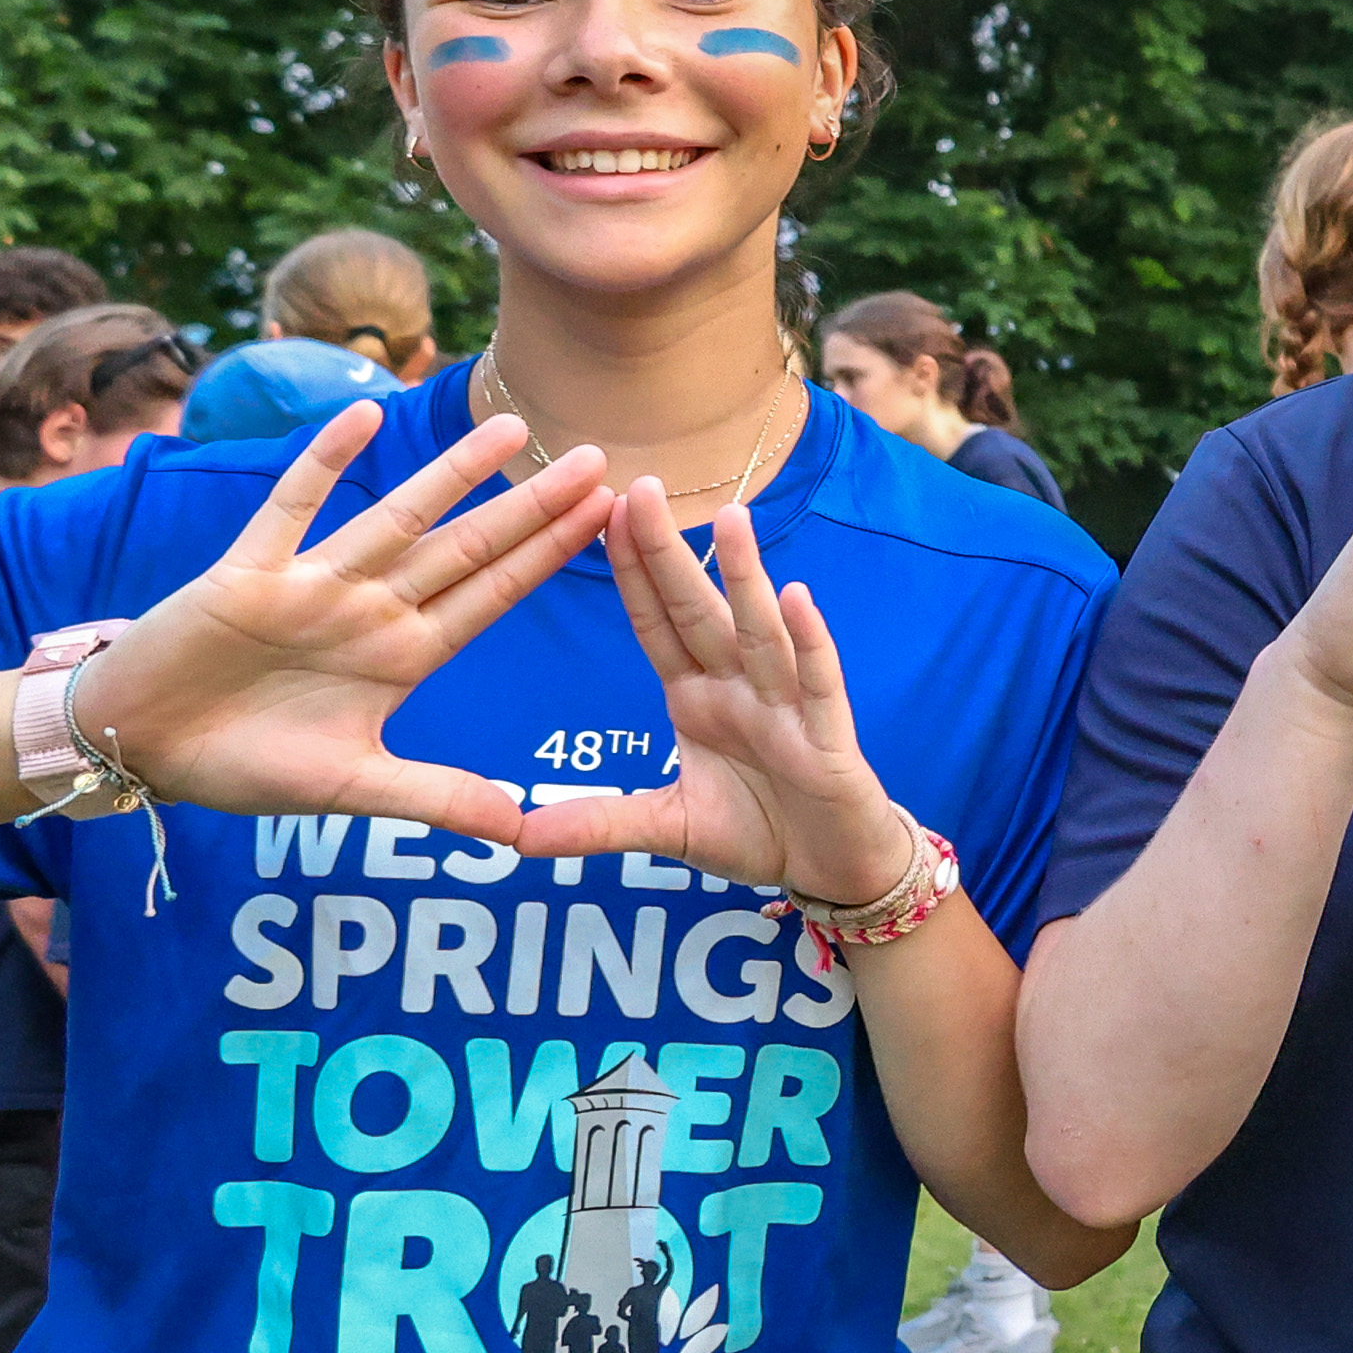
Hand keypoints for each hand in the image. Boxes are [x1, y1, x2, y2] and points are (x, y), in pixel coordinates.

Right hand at [77, 400, 614, 842]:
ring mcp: (312, 584)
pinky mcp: (247, 574)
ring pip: (395, 518)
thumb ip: (437, 799)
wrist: (141, 746)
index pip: (492, 596)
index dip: (547, 558)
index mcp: (402, 655)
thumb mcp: (352, 788)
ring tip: (512, 428)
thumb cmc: (244, 765)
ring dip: (450, 475)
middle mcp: (369, 609)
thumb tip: (524, 835)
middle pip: (465, 548)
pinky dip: (323, 463)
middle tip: (596, 458)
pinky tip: (365, 416)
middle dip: (529, 507)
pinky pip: (290, 508)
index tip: (607, 520)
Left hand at [511, 485, 913, 902]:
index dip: (630, 574)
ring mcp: (787, 707)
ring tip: (729, 518)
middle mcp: (741, 688)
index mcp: (698, 697)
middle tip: (639, 486)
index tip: (598, 515)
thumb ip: (599, 823)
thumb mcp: (666, 829)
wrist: (834, 866)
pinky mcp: (830, 738)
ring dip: (745, 576)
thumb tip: (518, 836)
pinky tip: (798, 597)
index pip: (656, 625)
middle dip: (670, 553)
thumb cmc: (759, 832)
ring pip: (760, 631)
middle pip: (698, 611)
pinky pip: (818, 683)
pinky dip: (810, 641)